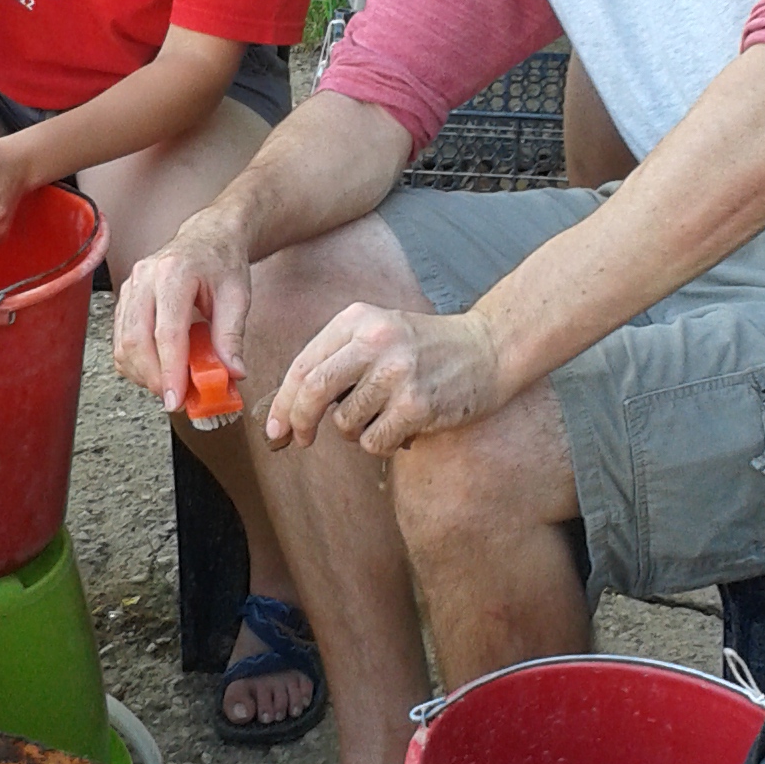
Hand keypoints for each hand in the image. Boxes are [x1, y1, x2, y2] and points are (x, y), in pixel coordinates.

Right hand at [113, 212, 251, 411]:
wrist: (209, 236)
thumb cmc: (223, 262)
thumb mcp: (238, 296)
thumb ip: (232, 335)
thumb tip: (232, 372)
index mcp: (175, 273)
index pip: (166, 332)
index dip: (169, 370)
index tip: (176, 398)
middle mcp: (146, 278)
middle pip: (136, 340)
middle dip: (153, 377)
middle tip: (175, 399)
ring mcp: (131, 286)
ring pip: (123, 343)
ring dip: (143, 373)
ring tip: (170, 384)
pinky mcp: (125, 297)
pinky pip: (120, 339)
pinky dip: (136, 362)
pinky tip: (157, 368)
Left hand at [266, 303, 501, 456]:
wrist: (489, 349)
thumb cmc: (428, 350)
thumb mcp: (379, 333)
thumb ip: (339, 360)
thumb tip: (292, 410)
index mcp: (357, 319)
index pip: (303, 365)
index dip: (282, 403)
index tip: (275, 430)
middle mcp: (374, 340)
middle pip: (312, 390)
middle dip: (299, 422)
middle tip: (299, 441)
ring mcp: (397, 371)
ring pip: (344, 423)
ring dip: (356, 432)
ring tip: (384, 418)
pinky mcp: (416, 403)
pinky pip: (374, 442)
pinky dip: (382, 444)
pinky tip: (404, 428)